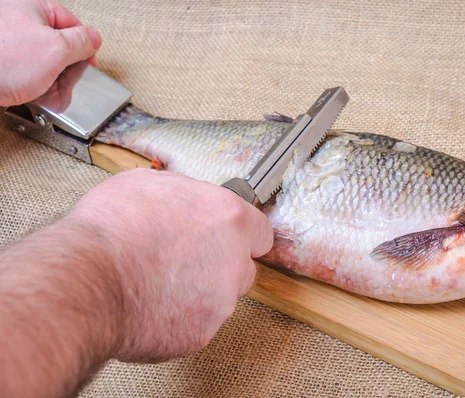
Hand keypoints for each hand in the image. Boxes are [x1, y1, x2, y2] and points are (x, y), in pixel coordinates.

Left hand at [0, 0, 101, 106]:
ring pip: (43, 62)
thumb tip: (94, 38)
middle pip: (58, 45)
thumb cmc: (2, 62)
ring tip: (48, 94)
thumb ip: (81, 42)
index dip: (84, 47)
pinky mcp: (1, 61)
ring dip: (52, 83)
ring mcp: (7, 42)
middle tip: (65, 84)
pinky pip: (27, 72)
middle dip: (65, 71)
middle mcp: (17, 20)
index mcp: (31, 7)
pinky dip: (35, 86)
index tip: (88, 65)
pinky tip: (36, 96)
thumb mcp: (55, 50)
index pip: (72, 23)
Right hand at [67, 169, 273, 361]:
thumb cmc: (111, 229)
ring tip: (159, 285)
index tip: (230, 239)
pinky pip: (197, 325)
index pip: (260, 232)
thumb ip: (183, 195)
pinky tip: (151, 306)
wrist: (85, 279)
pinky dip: (179, 319)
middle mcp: (234, 262)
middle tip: (186, 261)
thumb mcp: (148, 184)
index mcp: (228, 219)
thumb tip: (183, 201)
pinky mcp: (200, 335)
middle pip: (243, 268)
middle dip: (222, 266)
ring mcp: (220, 302)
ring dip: (200, 293)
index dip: (242, 235)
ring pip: (221, 299)